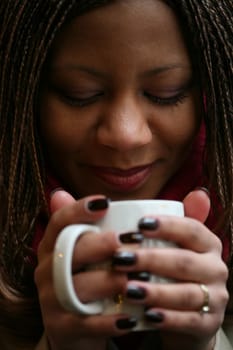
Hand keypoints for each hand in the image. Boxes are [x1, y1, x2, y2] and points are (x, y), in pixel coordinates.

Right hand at [35, 191, 137, 349]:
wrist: (71, 327)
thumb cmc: (84, 279)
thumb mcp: (80, 254)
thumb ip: (79, 227)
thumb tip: (61, 193)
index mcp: (52, 247)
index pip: (59, 222)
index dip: (79, 209)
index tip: (105, 202)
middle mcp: (47, 270)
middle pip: (71, 251)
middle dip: (101, 243)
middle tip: (131, 239)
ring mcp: (52, 299)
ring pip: (79, 286)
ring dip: (110, 280)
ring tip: (139, 277)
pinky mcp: (61, 326)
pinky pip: (86, 324)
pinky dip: (110, 321)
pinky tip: (132, 317)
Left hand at [113, 189, 228, 349]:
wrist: (191, 313)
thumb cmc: (176, 271)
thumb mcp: (180, 244)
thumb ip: (183, 220)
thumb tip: (199, 192)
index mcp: (209, 244)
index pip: (192, 229)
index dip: (167, 226)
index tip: (139, 225)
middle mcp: (216, 268)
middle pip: (184, 262)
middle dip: (151, 259)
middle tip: (120, 258)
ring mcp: (215, 298)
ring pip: (185, 293)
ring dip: (156, 291)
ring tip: (128, 288)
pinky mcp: (208, 324)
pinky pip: (188, 322)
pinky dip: (167, 319)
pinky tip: (146, 315)